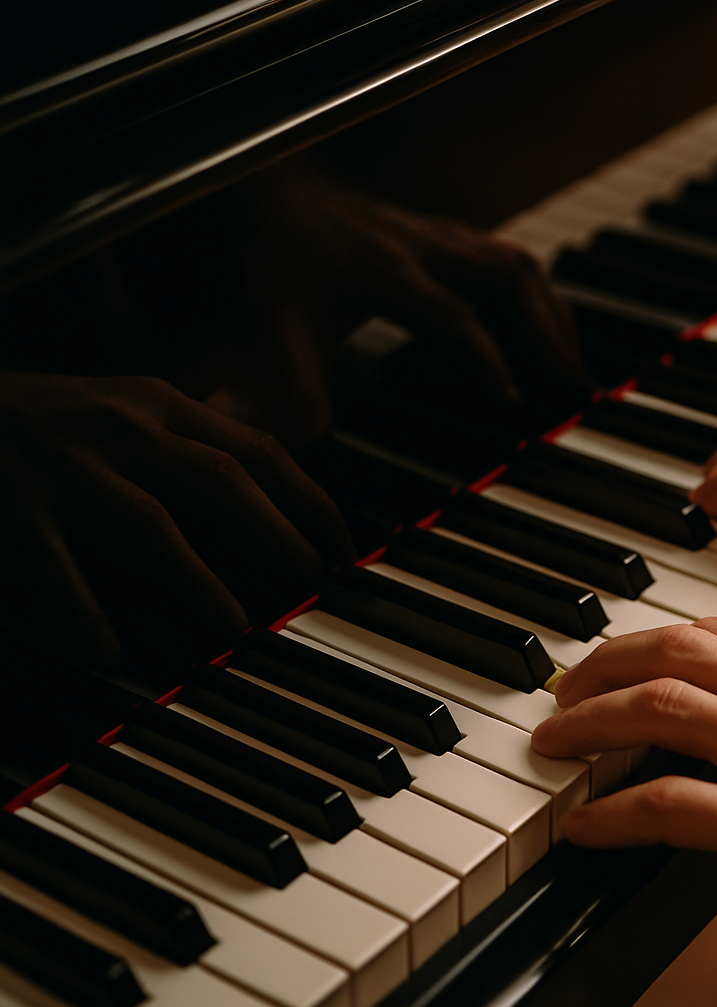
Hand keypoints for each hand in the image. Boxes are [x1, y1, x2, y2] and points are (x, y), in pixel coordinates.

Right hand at [0, 372, 354, 667]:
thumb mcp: (125, 409)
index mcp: (159, 404)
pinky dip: (80, 608)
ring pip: (148, 526)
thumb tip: (270, 493)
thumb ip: (190, 444)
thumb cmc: (40, 415)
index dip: (310, 502)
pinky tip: (107, 651)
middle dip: (277, 535)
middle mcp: (121, 428)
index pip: (259, 450)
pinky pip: (53, 565)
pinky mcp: (12, 508)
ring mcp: (66, 467)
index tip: (344, 548)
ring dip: (198, 582)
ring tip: (234, 630)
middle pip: (221, 481)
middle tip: (316, 587)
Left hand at [212, 159, 590, 442]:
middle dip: (547, 331)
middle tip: (573, 384)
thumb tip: (303, 444)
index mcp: (384, 271)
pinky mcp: (445, 237)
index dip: (486, 361)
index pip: (452, 317)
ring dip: (551, 312)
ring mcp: (438, 237)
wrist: (273, 190)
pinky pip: (505, 261)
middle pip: (507, 275)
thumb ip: (292, 389)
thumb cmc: (279, 258)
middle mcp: (421, 246)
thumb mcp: (275, 327)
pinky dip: (533, 298)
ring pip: (515, 263)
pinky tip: (540, 334)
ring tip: (572, 363)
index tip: (514, 404)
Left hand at [532, 618, 716, 1006]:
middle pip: (670, 653)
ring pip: (656, 711)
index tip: (615, 657)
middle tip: (563, 690)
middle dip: (600, 666)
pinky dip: (611, 812)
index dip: (648, 640)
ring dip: (588, 725)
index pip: (713, 628)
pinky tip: (584, 824)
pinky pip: (667, 806)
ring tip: (554, 742)